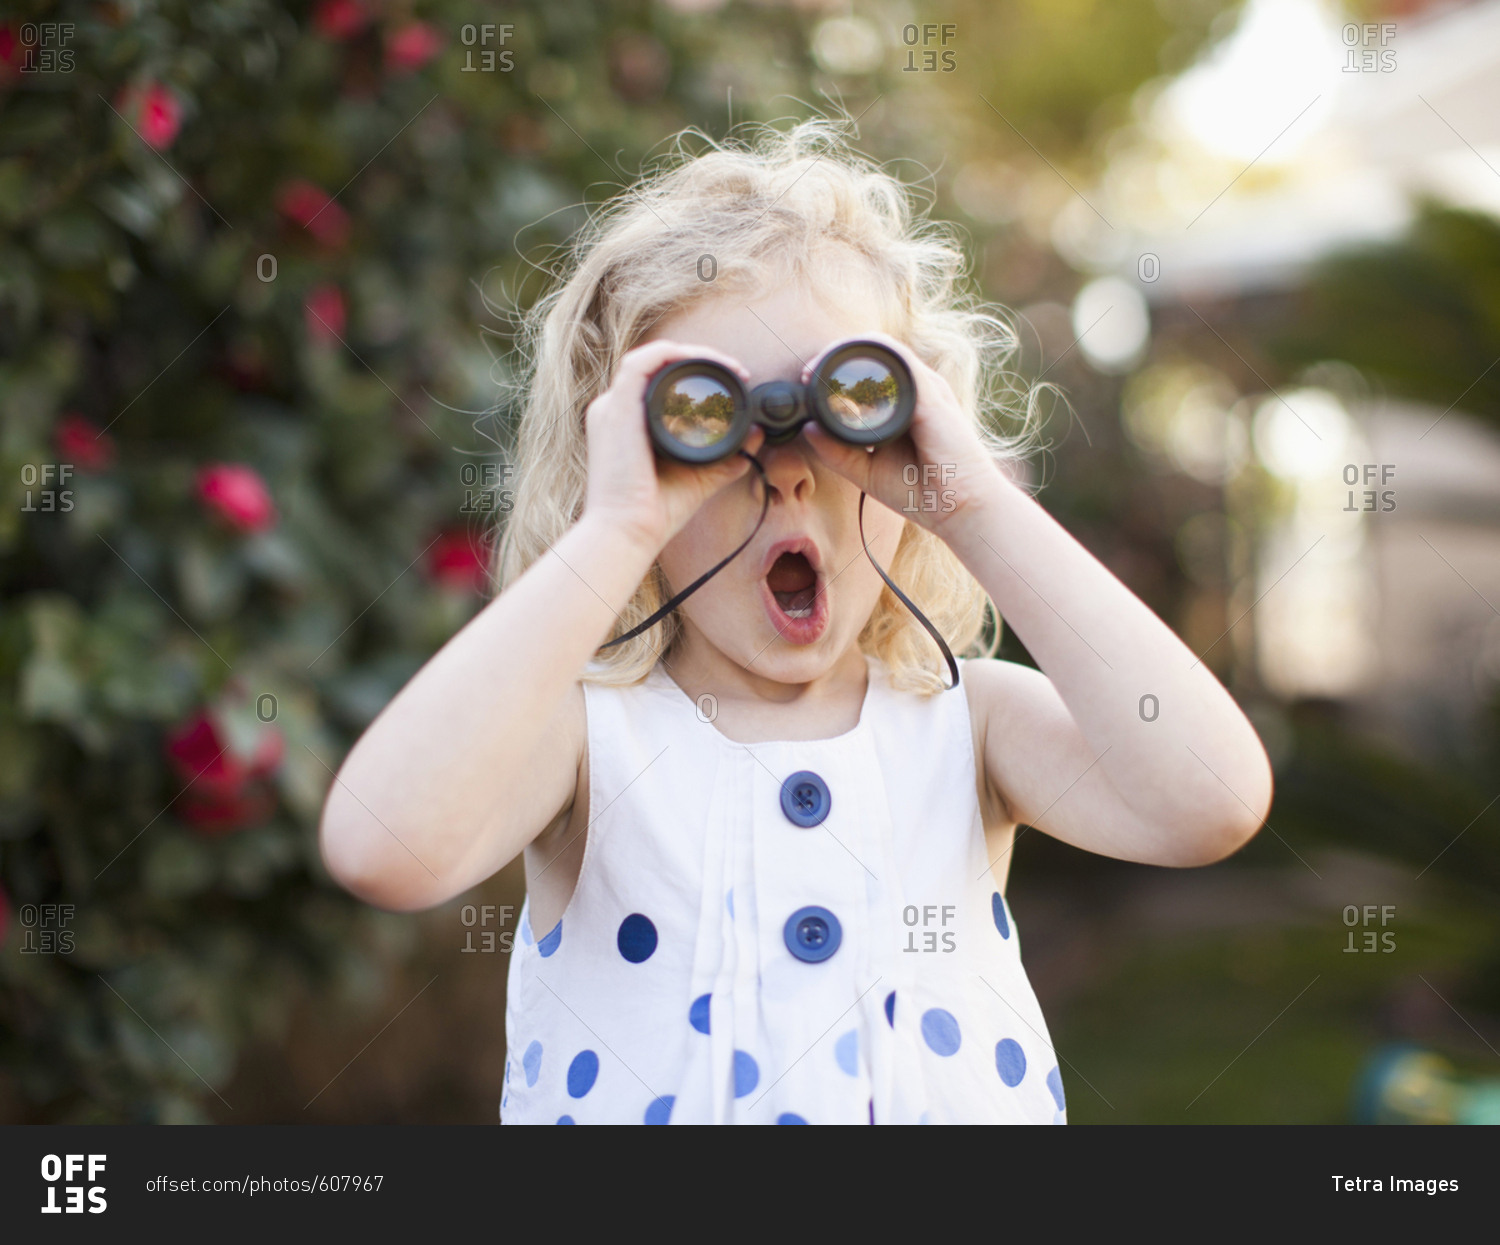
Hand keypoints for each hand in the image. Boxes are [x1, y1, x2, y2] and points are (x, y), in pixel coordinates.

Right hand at [582, 339, 765, 552]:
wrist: (628, 533)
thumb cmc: (654, 514)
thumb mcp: (699, 479)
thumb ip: (725, 459)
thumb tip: (753, 440)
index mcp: (627, 425)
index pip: (658, 382)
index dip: (694, 373)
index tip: (733, 382)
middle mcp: (614, 411)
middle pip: (655, 366)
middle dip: (697, 359)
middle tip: (736, 371)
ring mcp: (612, 408)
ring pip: (650, 357)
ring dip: (690, 353)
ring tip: (726, 365)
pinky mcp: (616, 409)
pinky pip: (642, 363)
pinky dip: (673, 355)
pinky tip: (704, 362)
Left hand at [800, 331, 1001, 535]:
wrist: (958, 510)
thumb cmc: (921, 492)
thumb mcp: (866, 470)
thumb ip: (837, 452)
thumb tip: (809, 429)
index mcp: (904, 405)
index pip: (869, 370)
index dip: (835, 369)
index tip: (808, 382)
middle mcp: (916, 391)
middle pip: (875, 353)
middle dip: (836, 354)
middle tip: (808, 372)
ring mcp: (926, 390)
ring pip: (884, 349)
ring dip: (847, 351)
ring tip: (820, 369)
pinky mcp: (932, 396)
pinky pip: (902, 362)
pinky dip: (872, 360)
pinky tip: (846, 372)